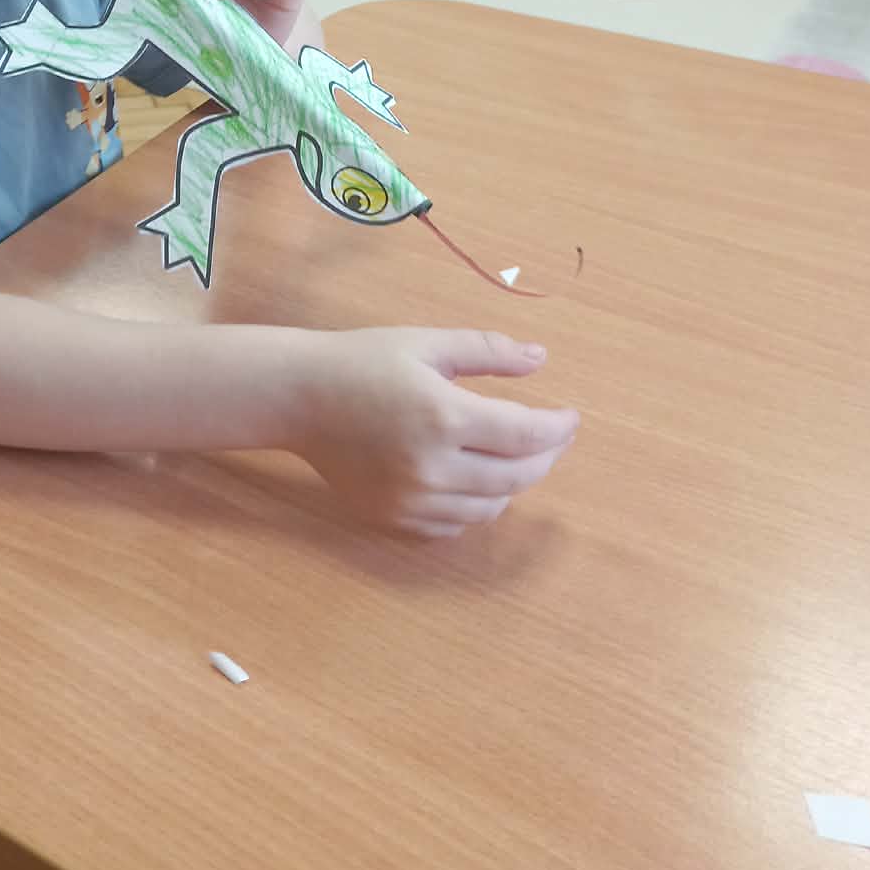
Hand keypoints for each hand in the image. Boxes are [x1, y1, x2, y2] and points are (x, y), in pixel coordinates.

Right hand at [293, 328, 578, 535]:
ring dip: (512, 484)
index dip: (558, 428)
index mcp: (444, 416)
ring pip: (490, 508)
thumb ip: (487, 351)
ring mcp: (411, 500)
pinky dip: (474, 507)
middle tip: (551, 437)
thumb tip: (540, 357)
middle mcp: (432, 467)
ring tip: (512, 457)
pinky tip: (471, 480)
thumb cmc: (362, 360)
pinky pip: (453, 526)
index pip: (526, 434)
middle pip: (516, 477)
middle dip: (545, 457)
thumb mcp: (426, 342)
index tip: (571, 417)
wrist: (298, 397)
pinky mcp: (393, 518)